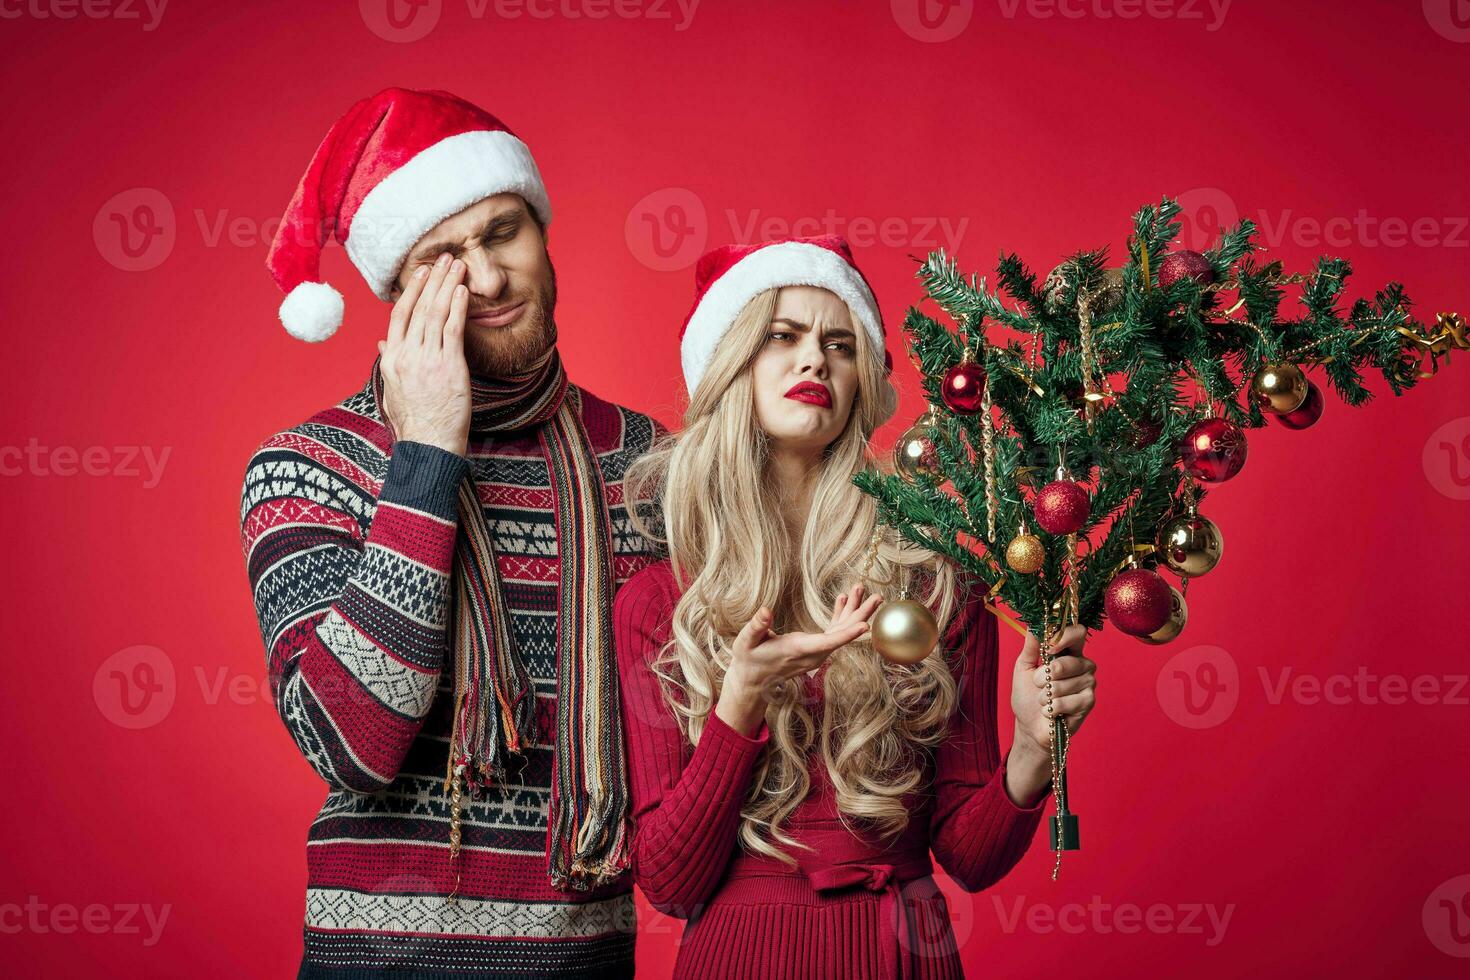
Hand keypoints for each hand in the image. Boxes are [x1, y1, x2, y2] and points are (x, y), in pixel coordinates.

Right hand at [377, 252, 471, 456]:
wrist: (429, 446)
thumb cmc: (414, 423)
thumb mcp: (392, 392)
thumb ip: (389, 364)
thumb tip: (383, 344)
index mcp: (392, 359)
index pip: (399, 315)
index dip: (412, 290)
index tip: (422, 273)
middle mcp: (407, 355)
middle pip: (419, 307)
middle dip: (433, 279)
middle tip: (444, 258)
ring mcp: (428, 360)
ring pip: (436, 313)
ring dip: (448, 286)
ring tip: (457, 266)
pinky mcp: (450, 367)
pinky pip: (453, 330)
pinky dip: (458, 307)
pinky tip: (463, 291)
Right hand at [714, 584, 882, 736]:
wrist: (753, 680)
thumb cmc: (749, 659)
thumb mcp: (746, 642)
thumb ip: (757, 626)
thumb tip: (766, 610)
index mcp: (797, 650)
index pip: (827, 643)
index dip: (847, 634)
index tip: (865, 626)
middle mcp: (812, 653)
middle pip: (842, 634)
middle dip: (860, 615)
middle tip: (878, 597)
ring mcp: (815, 652)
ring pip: (840, 631)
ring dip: (852, 611)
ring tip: (861, 589)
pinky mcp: (814, 649)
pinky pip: (832, 632)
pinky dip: (839, 616)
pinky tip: (843, 600)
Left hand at [1005, 625, 1096, 804]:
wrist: (1029, 726)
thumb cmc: (1027, 695)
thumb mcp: (1024, 667)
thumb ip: (1031, 645)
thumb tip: (1033, 622)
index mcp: (1069, 652)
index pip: (1078, 633)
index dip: (1064, 637)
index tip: (1047, 648)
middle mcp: (1083, 665)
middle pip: (1068, 661)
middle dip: (1045, 676)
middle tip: (1039, 684)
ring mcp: (1088, 683)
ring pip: (1065, 683)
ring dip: (1046, 694)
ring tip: (1044, 700)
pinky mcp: (1089, 702)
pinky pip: (1067, 700)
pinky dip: (1052, 707)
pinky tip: (1051, 712)